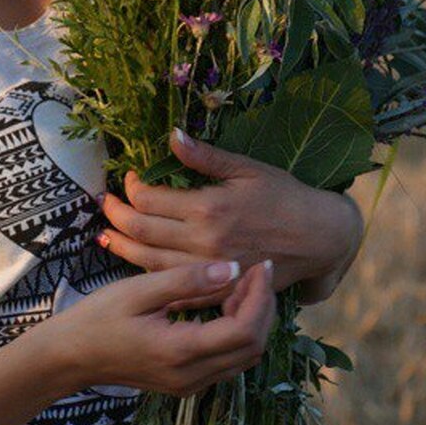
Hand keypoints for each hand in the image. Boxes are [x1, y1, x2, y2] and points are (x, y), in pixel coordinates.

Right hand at [44, 259, 275, 396]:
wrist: (71, 355)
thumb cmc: (98, 317)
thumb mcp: (138, 291)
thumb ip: (186, 281)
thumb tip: (231, 269)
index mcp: (181, 351)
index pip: (244, 331)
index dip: (260, 297)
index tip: (260, 264)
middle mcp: (192, 375)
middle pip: (252, 348)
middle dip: (263, 307)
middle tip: (257, 270)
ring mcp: (190, 384)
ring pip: (244, 357)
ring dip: (252, 320)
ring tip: (243, 283)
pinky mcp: (185, 382)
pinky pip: (227, 360)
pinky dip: (236, 331)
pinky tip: (224, 303)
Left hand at [96, 129, 362, 306]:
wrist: (319, 237)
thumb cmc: (283, 195)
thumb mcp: (245, 167)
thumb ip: (204, 156)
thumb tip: (171, 135)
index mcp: (208, 208)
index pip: (148, 199)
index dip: (130, 187)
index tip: (128, 177)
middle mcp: (204, 242)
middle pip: (142, 231)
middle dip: (117, 215)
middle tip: (106, 204)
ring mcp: (209, 270)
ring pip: (150, 263)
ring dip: (123, 247)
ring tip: (106, 234)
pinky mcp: (218, 289)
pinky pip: (174, 288)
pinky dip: (149, 277)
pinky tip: (136, 268)